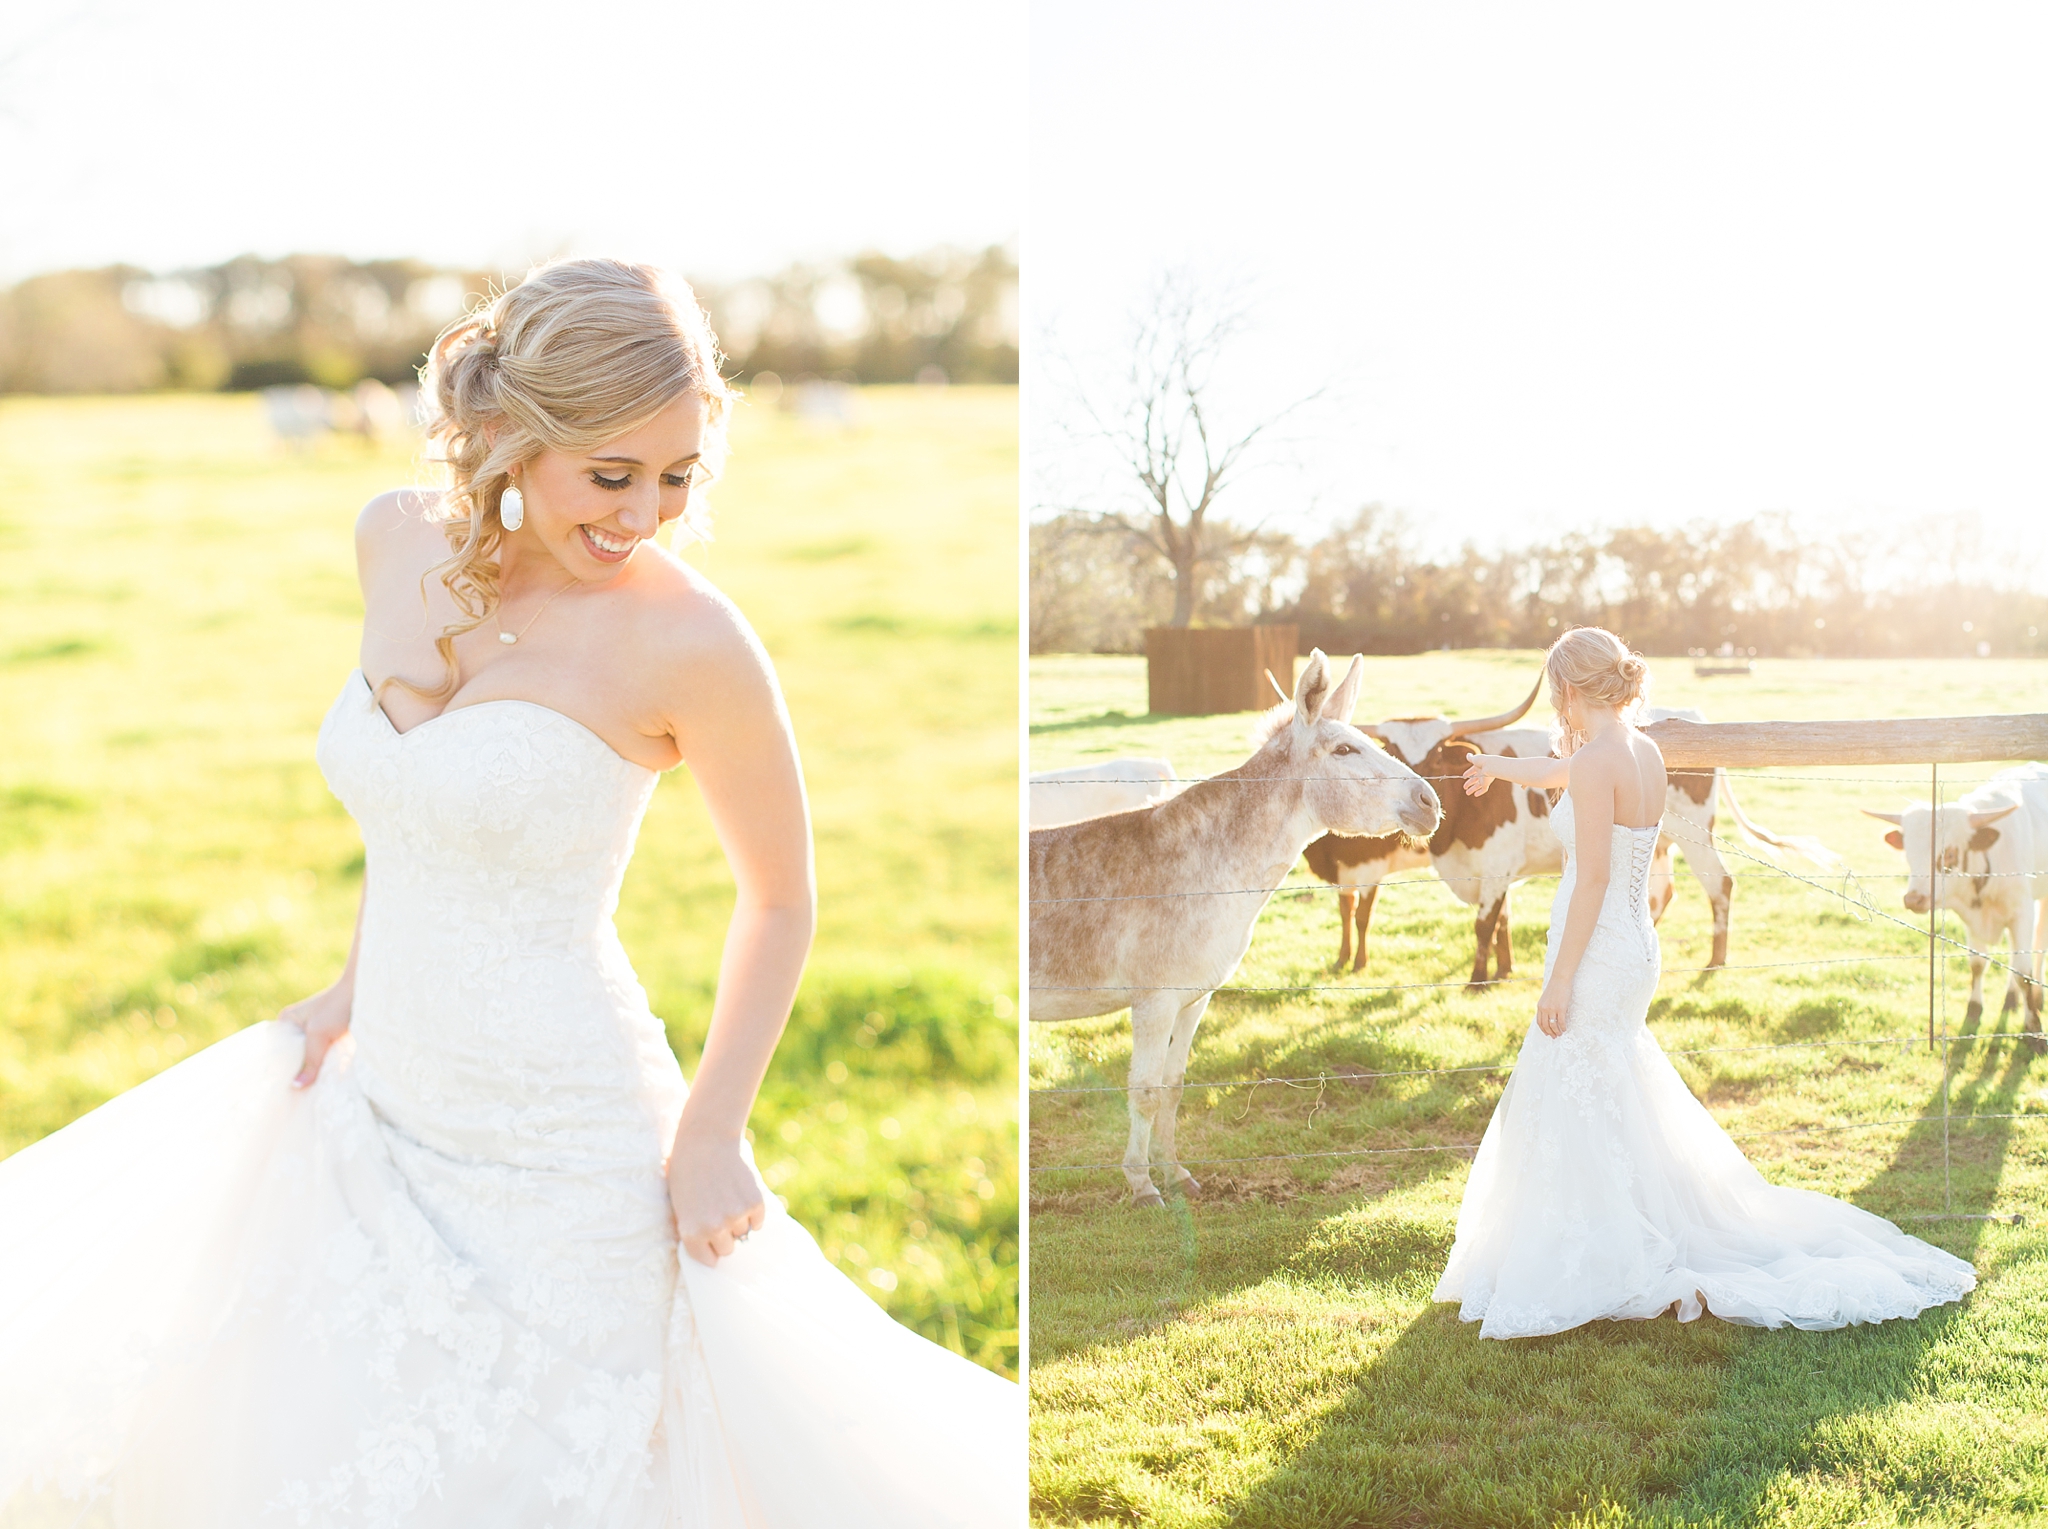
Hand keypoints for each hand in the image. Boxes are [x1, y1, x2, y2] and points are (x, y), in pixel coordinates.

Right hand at [281, 983, 351, 1086]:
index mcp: (287, 1021)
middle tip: (297, 1094)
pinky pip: (323, 1056)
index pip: (277, 1050)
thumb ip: (310, 1060)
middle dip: (298, 1072)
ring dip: (313, 1070)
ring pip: (310, 1058)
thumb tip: (296, 1086)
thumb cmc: (338, 1006)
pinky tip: (325, 1080)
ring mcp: (315, 1032)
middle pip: (294, 1056)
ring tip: (310, 1091)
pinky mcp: (331, 1037)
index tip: (280, 1088)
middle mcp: (298, 1027)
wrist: (368, 991)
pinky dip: (325, 1066)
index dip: (280, 1069)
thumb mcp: (319, 1034)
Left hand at [668, 1129, 766, 1266]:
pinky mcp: (754, 1202)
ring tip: (727, 1198)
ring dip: (739, 1220)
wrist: (705, 1142)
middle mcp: (714, 1228)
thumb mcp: (681, 1208)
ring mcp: (735, 1216)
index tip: (710, 1237)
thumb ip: (696, 1232)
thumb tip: (716, 1252)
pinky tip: (740, 1193)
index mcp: (692, 1233)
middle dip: (725, 1235)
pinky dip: (753, 1211)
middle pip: (728, 1249)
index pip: (709, 1260)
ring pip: (744, 1233)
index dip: (710, 1247)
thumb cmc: (687, 1174)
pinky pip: (758, 1220)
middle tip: (719, 1212)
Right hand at [1462, 756, 1498, 796]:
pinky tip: (1475, 795)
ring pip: (1477, 785)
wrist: (1491, 765)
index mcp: (1478, 767)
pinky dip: (1480, 792)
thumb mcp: (1475, 759)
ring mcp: (1484, 779)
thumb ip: (1471, 758)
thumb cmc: (1483, 761)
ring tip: (1467, 793)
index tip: (1464, 776)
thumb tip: (1468, 755)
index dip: (1468, 773)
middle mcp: (1481, 773)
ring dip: (1472, 789)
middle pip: (1474, 779)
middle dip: (1469, 783)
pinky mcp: (1486, 783)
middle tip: (1464, 787)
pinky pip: (1483, 789)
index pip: (1472, 771)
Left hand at [1536, 980, 1570, 1037]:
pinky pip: (1561, 1021)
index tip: (1547, 1034)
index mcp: (1540, 1006)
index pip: (1539, 1022)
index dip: (1543, 1030)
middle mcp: (1544, 1009)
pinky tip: (1565, 1029)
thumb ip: (1545, 1006)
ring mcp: (1552, 1009)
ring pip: (1553, 1025)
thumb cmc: (1554, 988)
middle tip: (1555, 1037)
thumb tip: (1547, 1015)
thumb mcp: (1546, 998)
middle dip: (1550, 1033)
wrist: (1560, 979)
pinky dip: (1563, 1027)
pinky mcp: (1561, 1008)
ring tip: (1560, 1034)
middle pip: (1545, 1025)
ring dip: (1557, 1031)